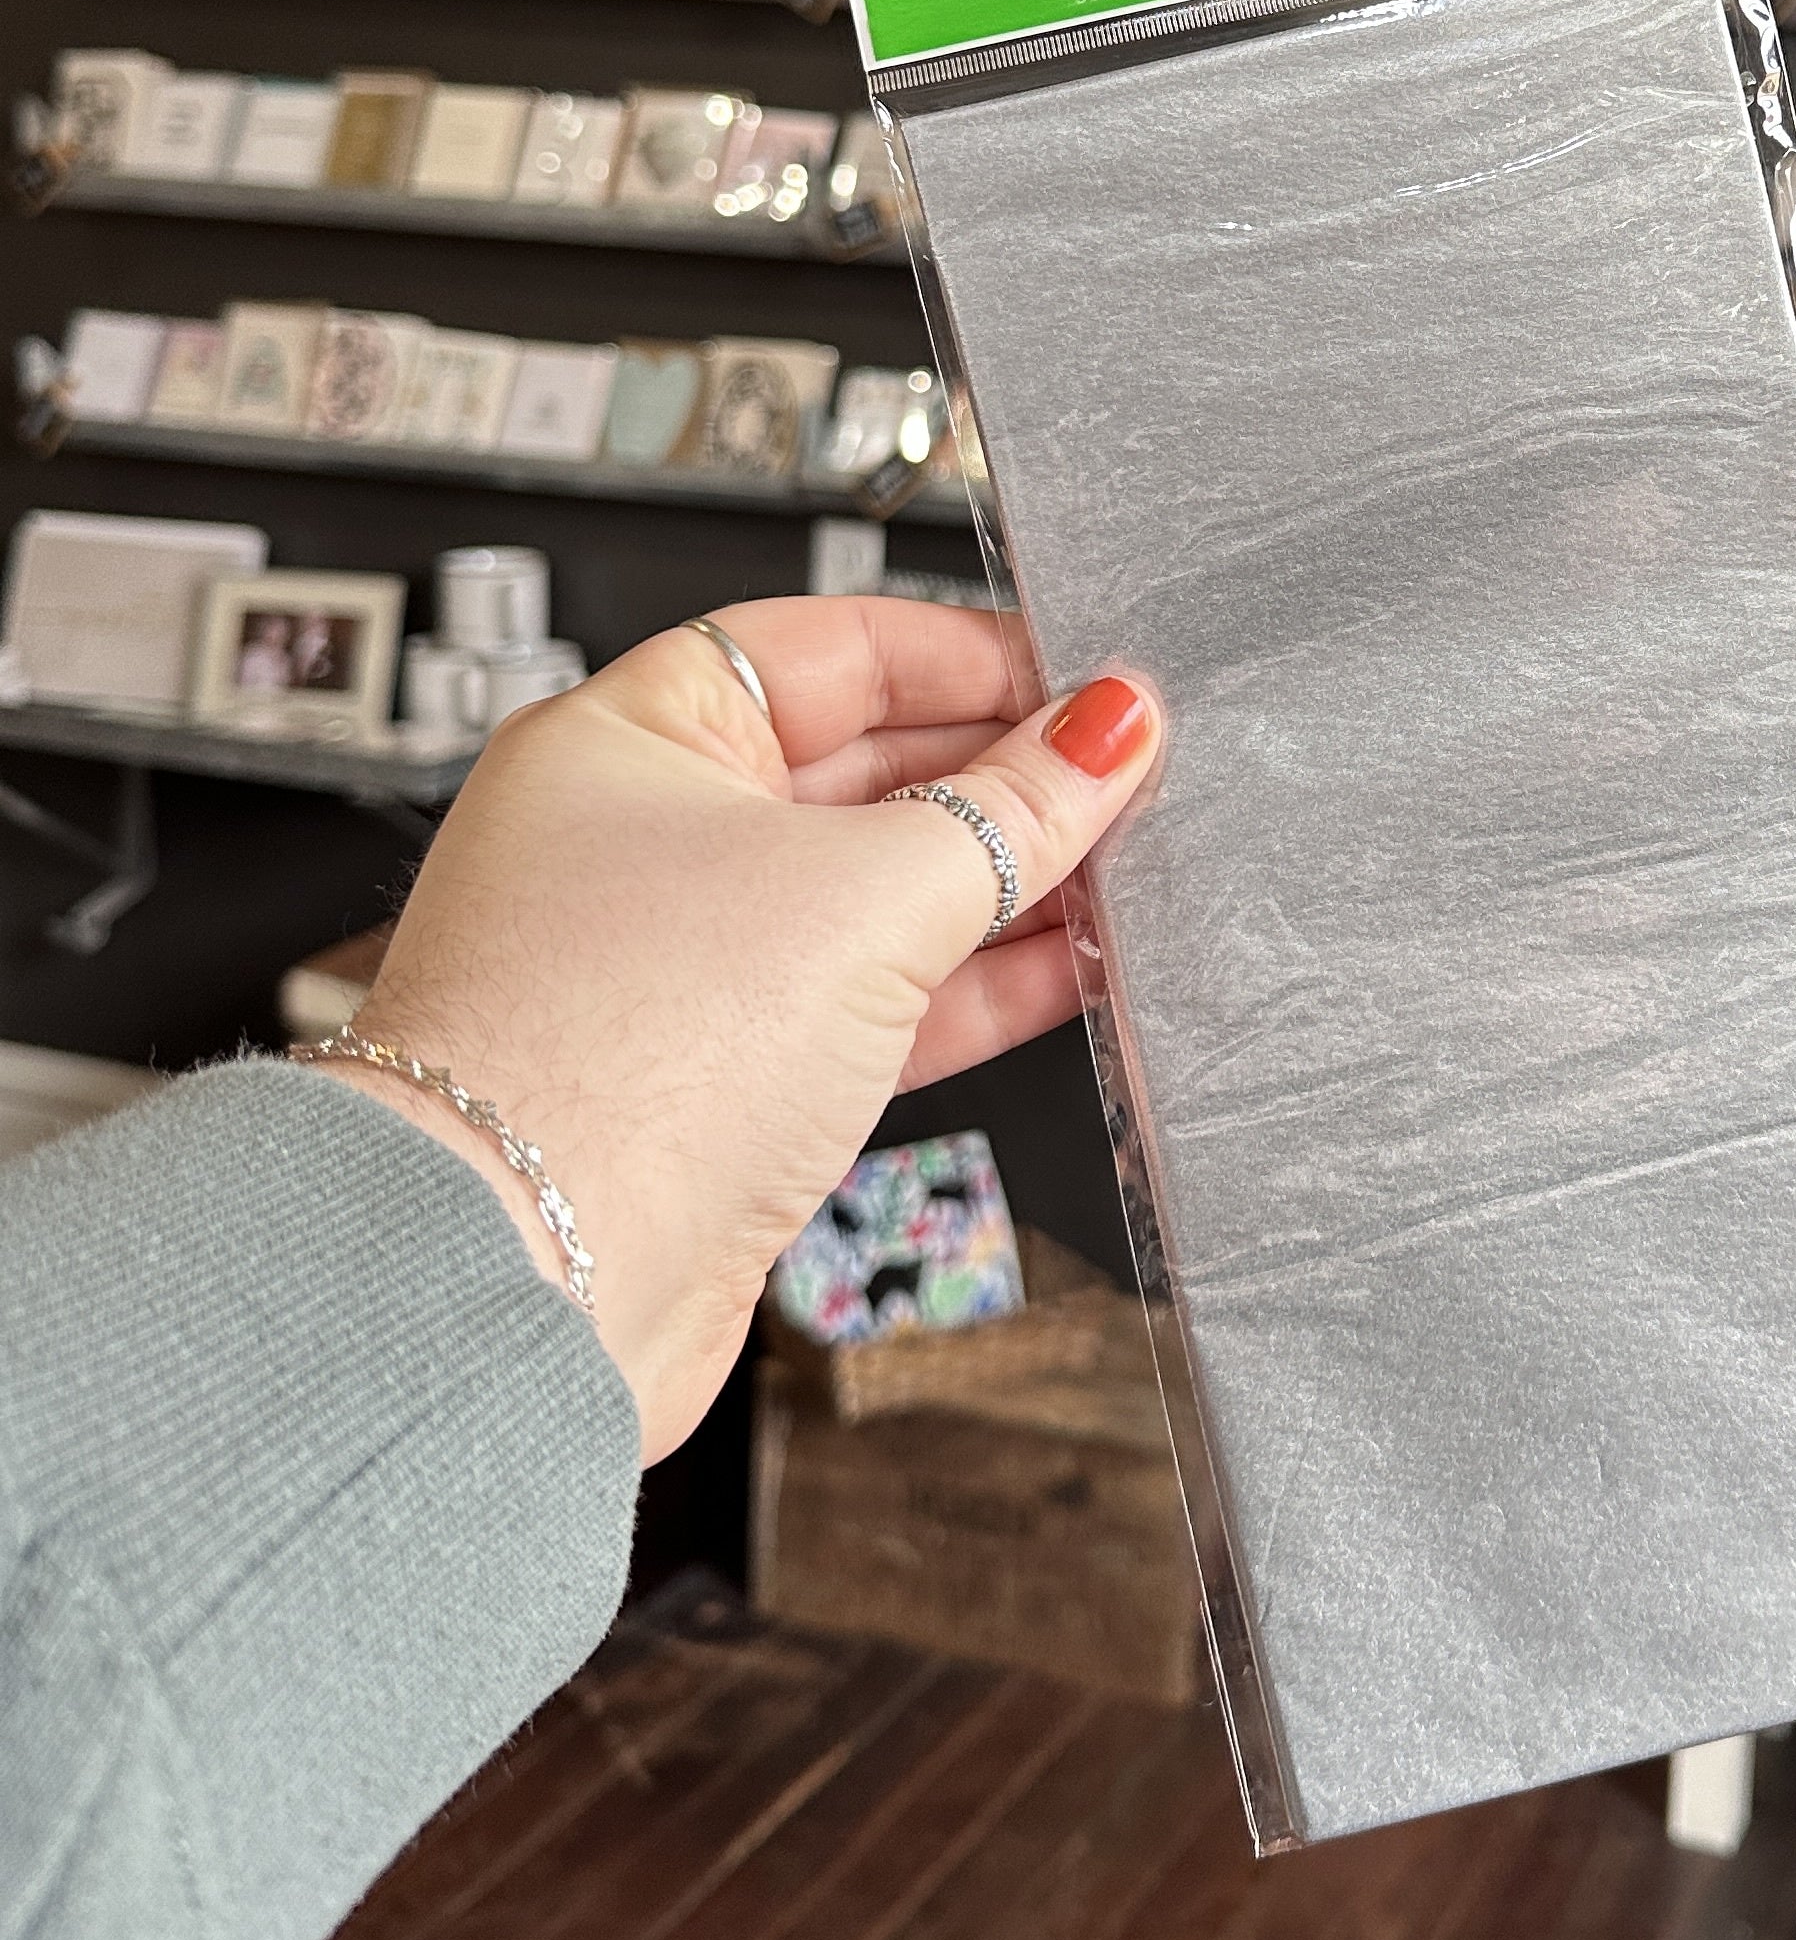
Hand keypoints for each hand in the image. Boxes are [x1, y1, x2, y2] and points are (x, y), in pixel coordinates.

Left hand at [307, 598, 1160, 1461]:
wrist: (521, 1290)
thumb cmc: (614, 1062)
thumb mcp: (871, 893)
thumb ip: (1012, 808)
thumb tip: (1107, 730)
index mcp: (635, 736)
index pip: (834, 649)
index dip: (971, 656)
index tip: (1086, 682)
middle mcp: (650, 838)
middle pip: (868, 767)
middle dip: (1006, 775)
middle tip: (1130, 777)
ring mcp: (691, 964)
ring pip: (884, 891)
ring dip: (1009, 884)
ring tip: (1129, 869)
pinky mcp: (733, 1078)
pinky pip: (881, 998)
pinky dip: (978, 981)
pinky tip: (1077, 965)